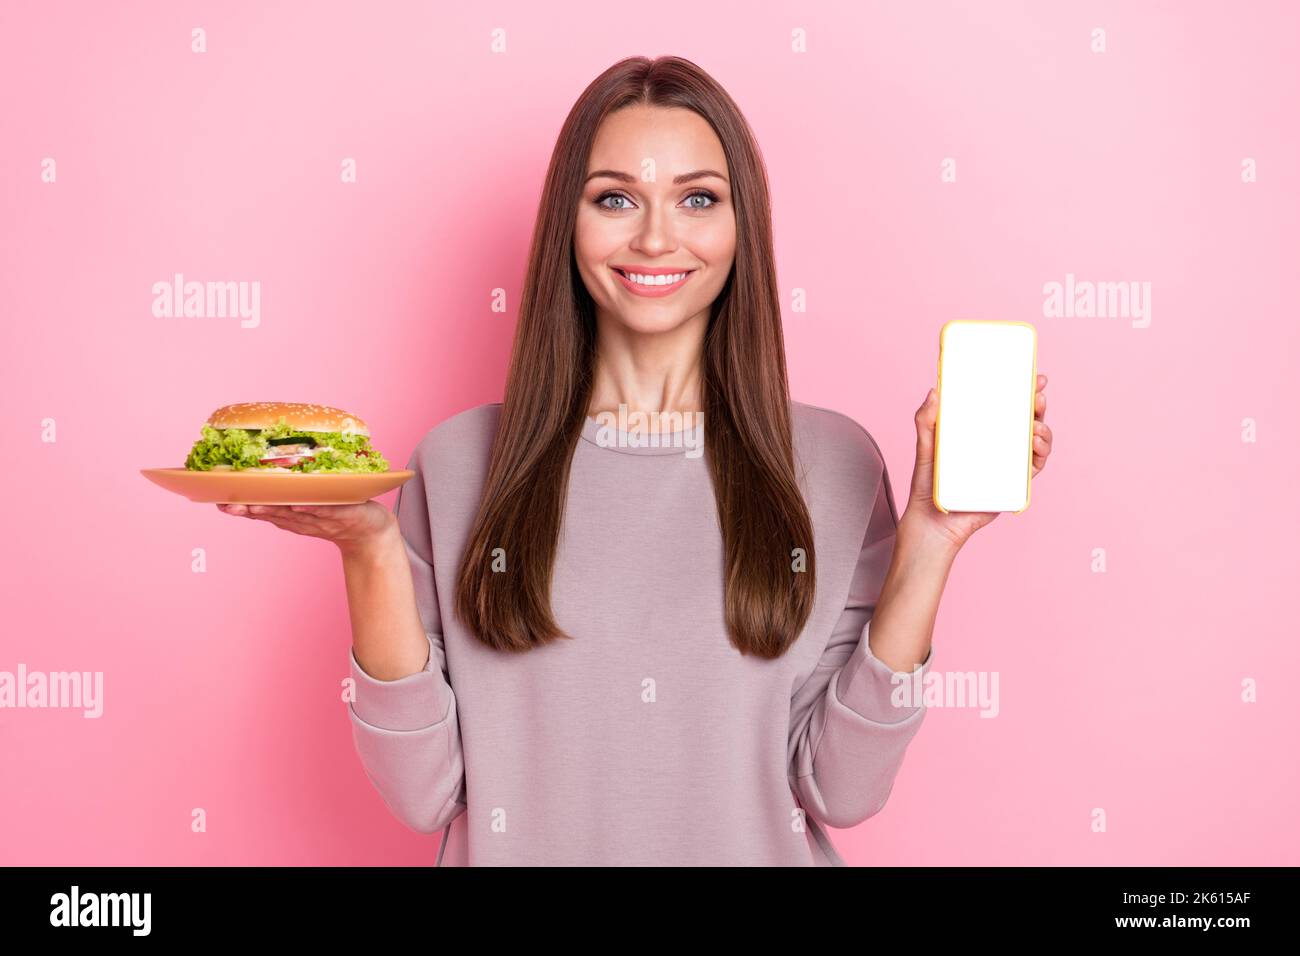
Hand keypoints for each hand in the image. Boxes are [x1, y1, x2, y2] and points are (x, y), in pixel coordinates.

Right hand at [215, 500, 396, 556]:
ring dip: (273, 509)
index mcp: (291, 514)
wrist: (370, 531)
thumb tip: (267, 466)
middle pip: (272, 513)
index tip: (217, 501)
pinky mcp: (343, 514)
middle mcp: (302, 518)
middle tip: (227, 504)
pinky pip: (325, 510)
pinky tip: (298, 503)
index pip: (261, 510)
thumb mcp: (308, 502)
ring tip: (254, 504)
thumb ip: (289, 489)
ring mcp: (321, 517)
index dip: (240, 507)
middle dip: (249, 509)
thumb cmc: (337, 511)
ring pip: (293, 513)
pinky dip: (311, 508)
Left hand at [900, 373, 1052, 550]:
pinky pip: (1034, 466)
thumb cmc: (929, 483)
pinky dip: (1041, 453)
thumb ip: (926, 420)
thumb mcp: (926, 446)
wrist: (933, 521)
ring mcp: (1007, 463)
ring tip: (1034, 425)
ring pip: (1036, 440)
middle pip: (1026, 419)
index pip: (1005, 405)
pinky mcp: (1013, 483)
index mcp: (980, 430)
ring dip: (1043, 428)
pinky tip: (1034, 443)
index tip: (1035, 377)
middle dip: (1038, 405)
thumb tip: (934, 391)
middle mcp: (997, 444)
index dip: (1023, 390)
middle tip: (1038, 396)